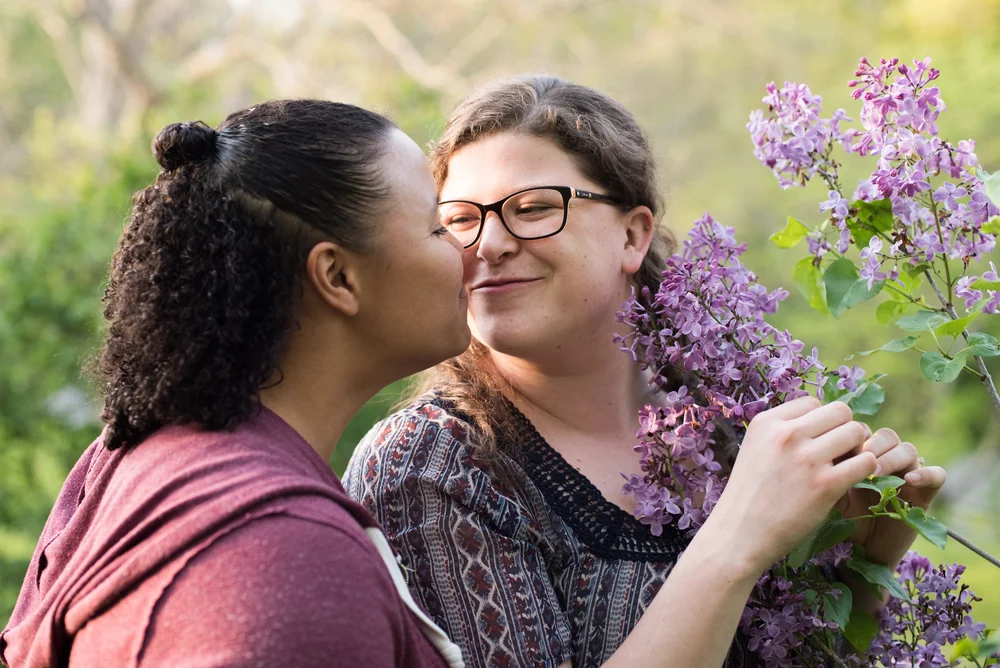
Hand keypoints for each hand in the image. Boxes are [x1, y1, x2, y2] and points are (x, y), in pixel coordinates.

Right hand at [705, 396, 876, 576]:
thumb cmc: (749, 495)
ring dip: (858, 447)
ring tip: (846, 465)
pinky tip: (852, 480)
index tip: (817, 441)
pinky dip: (866, 469)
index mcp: (766, 422)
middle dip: (843, 429)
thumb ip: (782, 432)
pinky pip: (866, 461)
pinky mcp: (825, 485)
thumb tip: (821, 421)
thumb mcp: (755, 449)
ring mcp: (806, 459)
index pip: (813, 402)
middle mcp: (786, 434)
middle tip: (839, 452)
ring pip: (856, 432)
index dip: (821, 421)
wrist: (739, 534)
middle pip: (839, 411)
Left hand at [836, 427, 946, 568]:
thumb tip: (826, 449)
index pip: (864, 431)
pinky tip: (911, 479)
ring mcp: (907, 476)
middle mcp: (887, 461)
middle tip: (860, 458)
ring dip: (892, 457)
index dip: (854, 437)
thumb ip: (831, 471)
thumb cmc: (842, 520)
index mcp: (863, 456)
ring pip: (908, 450)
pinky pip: (938, 475)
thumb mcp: (831, 492)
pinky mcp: (924, 495)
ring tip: (877, 473)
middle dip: (874, 444)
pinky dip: (927, 473)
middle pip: (888, 435)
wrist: (861, 551)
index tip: (839, 450)